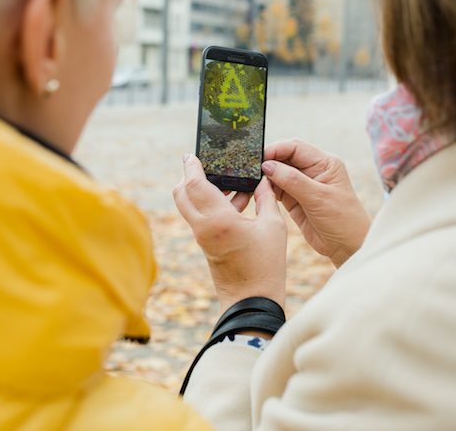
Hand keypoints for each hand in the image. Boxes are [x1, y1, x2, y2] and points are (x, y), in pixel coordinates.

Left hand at [173, 155, 287, 311]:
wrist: (251, 301)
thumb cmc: (266, 265)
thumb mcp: (274, 227)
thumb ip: (266, 198)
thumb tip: (263, 180)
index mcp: (218, 220)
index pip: (194, 184)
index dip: (191, 166)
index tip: (191, 154)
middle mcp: (203, 226)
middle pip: (181, 193)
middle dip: (189, 176)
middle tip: (205, 165)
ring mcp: (201, 236)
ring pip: (188, 205)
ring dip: (202, 190)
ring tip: (231, 184)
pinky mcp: (205, 244)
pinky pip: (200, 217)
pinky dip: (210, 204)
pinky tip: (237, 202)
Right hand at [262, 139, 370, 267]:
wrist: (347, 246)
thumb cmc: (342, 220)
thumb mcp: (318, 198)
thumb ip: (292, 180)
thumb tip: (267, 165)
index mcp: (324, 163)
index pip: (295, 147)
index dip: (276, 149)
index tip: (260, 157)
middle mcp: (313, 170)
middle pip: (285, 157)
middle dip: (268, 161)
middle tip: (251, 169)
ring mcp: (302, 184)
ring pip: (278, 173)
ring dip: (266, 176)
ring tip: (252, 181)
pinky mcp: (294, 199)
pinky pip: (276, 188)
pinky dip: (267, 189)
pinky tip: (258, 191)